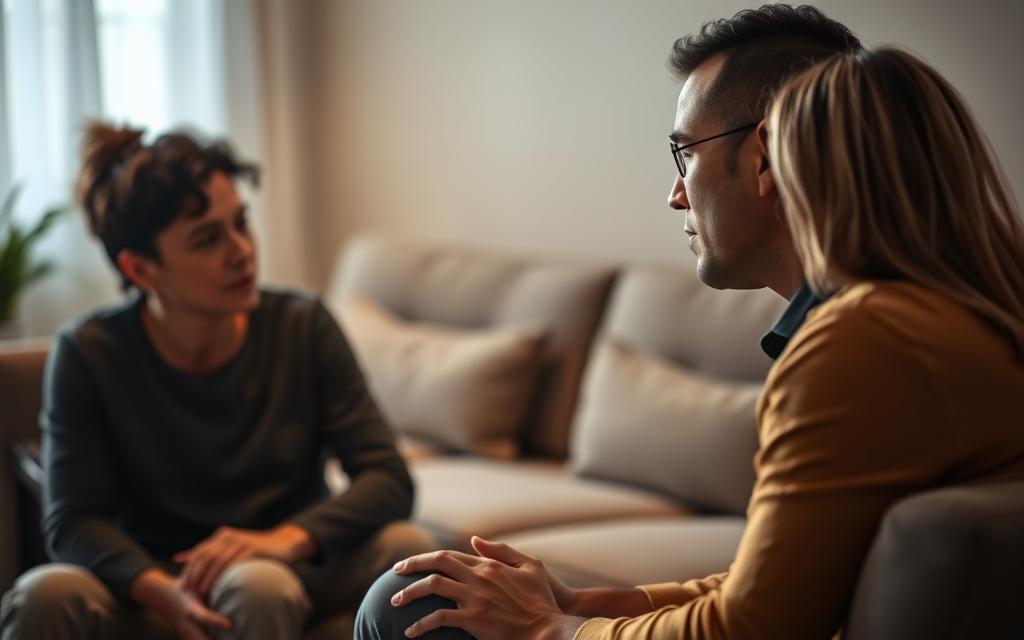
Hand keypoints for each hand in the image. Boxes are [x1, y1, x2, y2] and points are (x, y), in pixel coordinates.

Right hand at [130, 567, 231, 639]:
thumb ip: (212, 577)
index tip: (230, 624)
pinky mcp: (189, 638)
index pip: (202, 617)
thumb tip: (234, 564)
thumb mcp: (195, 579)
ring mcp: (187, 634)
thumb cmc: (188, 584)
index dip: (215, 621)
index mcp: (190, 608)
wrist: (165, 598)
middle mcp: (187, 624)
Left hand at [174, 523, 315, 598]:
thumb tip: (179, 558)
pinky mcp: (254, 548)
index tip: (183, 585)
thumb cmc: (252, 550)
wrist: (282, 544)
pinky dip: (227, 575)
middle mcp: (230, 536)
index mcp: (222, 536)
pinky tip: (222, 586)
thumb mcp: (227, 549)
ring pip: (219, 560)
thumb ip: (205, 553)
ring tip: (202, 591)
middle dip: (196, 575)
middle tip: (189, 591)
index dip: (190, 569)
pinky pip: (236, 562)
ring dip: (209, 577)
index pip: (199, 553)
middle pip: (206, 556)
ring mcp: (242, 541)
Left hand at [391, 536, 584, 638]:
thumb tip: (476, 539)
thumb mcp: (530, 565)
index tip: (411, 563)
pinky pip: (439, 619)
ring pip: (433, 586)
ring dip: (410, 592)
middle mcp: (478, 577)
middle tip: (395, 572)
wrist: (547, 628)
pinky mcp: (473, 620)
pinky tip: (410, 632)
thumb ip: (502, 550)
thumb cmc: (543, 599)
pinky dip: (421, 624)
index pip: (451, 554)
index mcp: (488, 565)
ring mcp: (474, 598)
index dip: (428, 557)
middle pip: (438, 563)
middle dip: (412, 564)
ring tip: (395, 601)